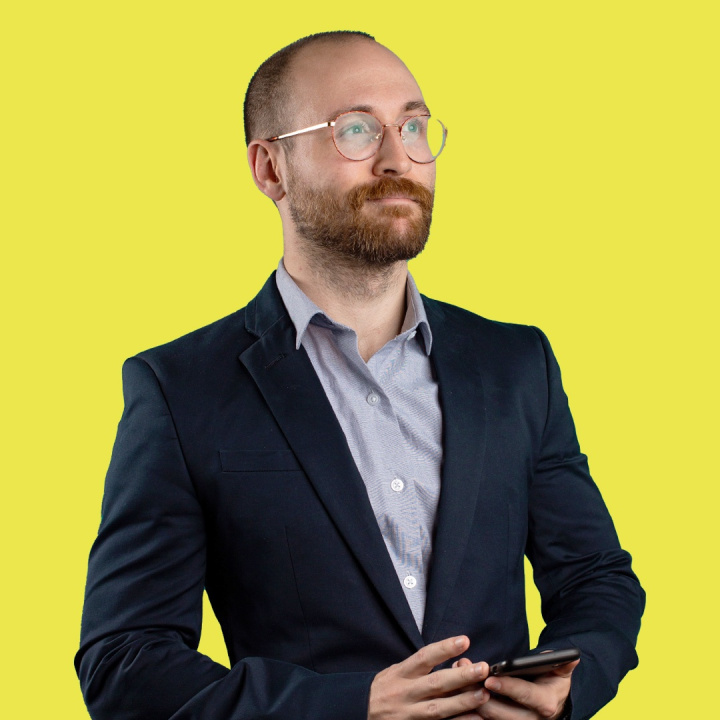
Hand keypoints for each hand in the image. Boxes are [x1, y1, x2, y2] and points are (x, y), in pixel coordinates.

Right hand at [368, 635, 490, 719]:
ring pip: (438, 709)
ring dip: (463, 702)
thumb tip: (453, 661)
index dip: (444, 648)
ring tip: (484, 694)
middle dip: (461, 676)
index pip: (424, 657)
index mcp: (401, 673)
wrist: (358, 711)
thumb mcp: (395, 671)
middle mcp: (404, 693)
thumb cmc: (383, 689)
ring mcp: (408, 714)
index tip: (465, 640)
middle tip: (483, 668)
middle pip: (435, 683)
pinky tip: (474, 719)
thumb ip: (420, 668)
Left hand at [466, 658, 578, 719]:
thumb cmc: (551, 682)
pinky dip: (468, 707)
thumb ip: (563, 664)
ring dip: (469, 698)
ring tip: (456, 676)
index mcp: (545, 704)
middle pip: (500, 711)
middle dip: (479, 692)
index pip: (524, 696)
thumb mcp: (559, 672)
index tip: (490, 678)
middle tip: (463, 673)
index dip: (507, 687)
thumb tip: (571, 656)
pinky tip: (455, 692)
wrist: (549, 703)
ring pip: (488, 717)